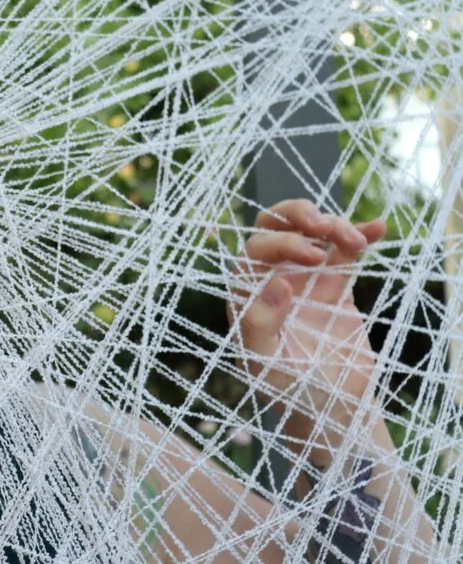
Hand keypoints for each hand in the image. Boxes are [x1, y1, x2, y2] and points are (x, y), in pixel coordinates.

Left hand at [226, 199, 386, 454]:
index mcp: (247, 292)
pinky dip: (360, 235)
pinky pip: (345, 253)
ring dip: (333, 224)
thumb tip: (274, 282)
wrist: (329, 407)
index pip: (255, 250)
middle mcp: (271, 278)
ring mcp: (305, 279)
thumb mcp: (262, 362)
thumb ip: (258, 325)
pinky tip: (377, 229)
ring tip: (356, 239)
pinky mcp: (336, 286)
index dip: (281, 243)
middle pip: (276, 227)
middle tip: (325, 228)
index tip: (313, 256)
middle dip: (298, 217)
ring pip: (313, 233)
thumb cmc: (284, 388)